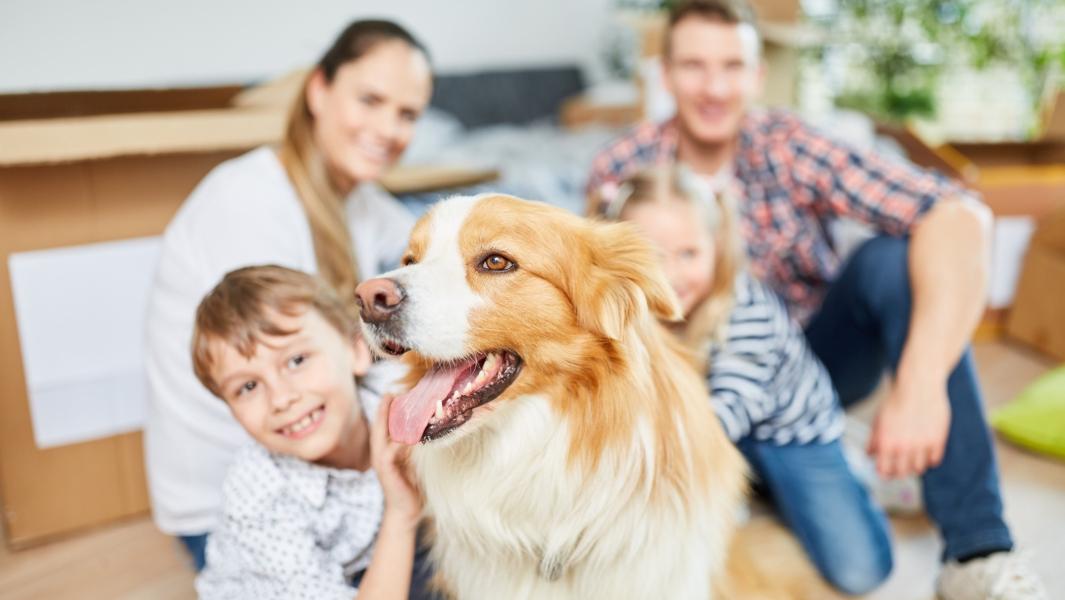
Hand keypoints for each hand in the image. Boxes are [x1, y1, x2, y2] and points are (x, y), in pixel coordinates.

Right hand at [371, 395, 422, 523]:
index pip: (384, 426)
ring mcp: (381, 462)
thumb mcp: (414, 461)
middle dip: (382, 409)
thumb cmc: (413, 485)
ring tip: (393, 405)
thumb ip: (415, 446)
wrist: (407, 511)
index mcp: (386, 450)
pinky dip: (397, 442)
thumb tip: (428, 428)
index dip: (386, 410)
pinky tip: (406, 433)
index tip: (394, 393)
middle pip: (378, 427)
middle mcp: (380, 454)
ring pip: (381, 436)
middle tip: (389, 392)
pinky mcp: (386, 471)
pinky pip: (390, 452)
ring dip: (387, 420)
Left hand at [868, 373, 950, 478]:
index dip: (884, 473)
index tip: (885, 472)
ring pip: (919, 469)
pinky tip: (925, 451)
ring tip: (912, 458)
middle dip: (899, 472)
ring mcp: (922, 445)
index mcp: (887, 442)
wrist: (919, 385)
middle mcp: (904, 446)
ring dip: (914, 466)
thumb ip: (874, 439)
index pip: (884, 470)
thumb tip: (870, 455)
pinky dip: (929, 458)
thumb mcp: (879, 419)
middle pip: (902, 473)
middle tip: (899, 467)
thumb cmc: (896, 400)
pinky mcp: (938, 440)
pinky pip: (934, 460)